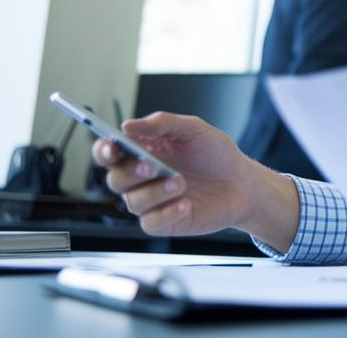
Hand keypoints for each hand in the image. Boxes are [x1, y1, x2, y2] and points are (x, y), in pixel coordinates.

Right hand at [92, 112, 297, 249]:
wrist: (242, 183)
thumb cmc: (216, 155)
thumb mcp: (193, 129)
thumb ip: (162, 123)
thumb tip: (128, 125)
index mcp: (142, 152)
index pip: (109, 153)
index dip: (104, 151)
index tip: (112, 147)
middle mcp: (142, 179)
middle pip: (116, 179)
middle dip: (131, 172)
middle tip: (151, 165)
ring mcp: (152, 202)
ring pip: (133, 202)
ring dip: (155, 192)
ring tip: (181, 183)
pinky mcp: (164, 222)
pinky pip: (151, 223)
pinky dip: (166, 213)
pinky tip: (185, 204)